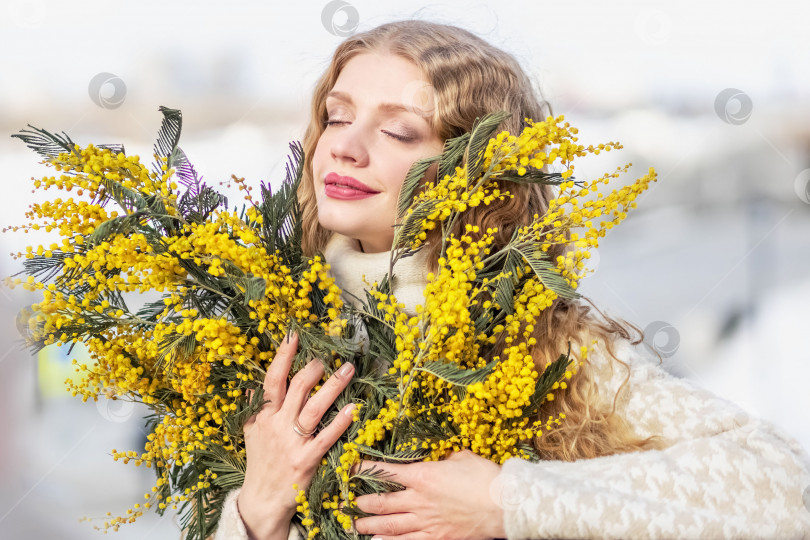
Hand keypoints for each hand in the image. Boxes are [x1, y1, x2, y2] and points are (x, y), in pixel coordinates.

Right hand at [237, 332, 355, 539]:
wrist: (261, 501)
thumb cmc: (260, 462)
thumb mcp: (250, 432)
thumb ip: (253, 406)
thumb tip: (252, 381)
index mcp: (263, 416)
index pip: (272, 380)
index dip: (283, 356)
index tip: (294, 335)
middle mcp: (277, 426)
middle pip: (297, 388)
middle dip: (314, 368)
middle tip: (329, 355)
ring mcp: (293, 443)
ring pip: (314, 408)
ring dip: (333, 386)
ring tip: (348, 370)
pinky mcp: (307, 460)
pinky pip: (327, 437)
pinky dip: (340, 421)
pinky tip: (353, 408)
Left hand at [350, 449, 505, 539]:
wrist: (503, 505)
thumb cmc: (485, 477)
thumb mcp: (462, 457)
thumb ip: (444, 458)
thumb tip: (441, 458)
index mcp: (423, 475)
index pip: (386, 471)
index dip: (365, 469)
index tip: (352, 468)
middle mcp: (419, 500)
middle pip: (382, 502)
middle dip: (364, 503)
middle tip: (352, 502)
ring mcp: (426, 522)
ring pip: (390, 525)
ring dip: (370, 526)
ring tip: (357, 525)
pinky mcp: (437, 538)